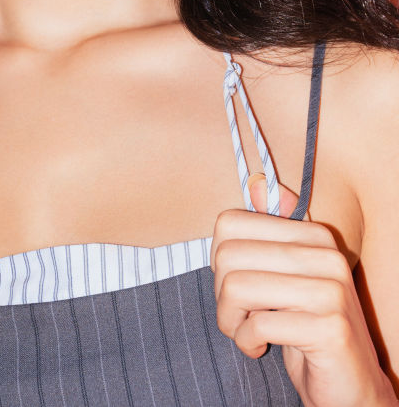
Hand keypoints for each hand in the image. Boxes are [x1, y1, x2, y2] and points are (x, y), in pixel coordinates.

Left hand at [211, 174, 396, 406]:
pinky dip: (247, 342)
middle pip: (228, 255)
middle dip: (221, 295)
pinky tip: (263, 349)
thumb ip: (268, 232)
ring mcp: (331, 289)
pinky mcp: (330, 327)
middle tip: (239, 316)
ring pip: (237, 288)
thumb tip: (257, 183)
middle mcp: (326, 254)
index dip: (220, 259)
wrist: (349, 387)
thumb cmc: (304, 328)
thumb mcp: (280, 276)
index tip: (238, 283)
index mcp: (313, 234)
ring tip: (247, 332)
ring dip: (231, 321)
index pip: (229, 223)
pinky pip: (257, 325)